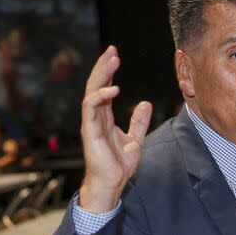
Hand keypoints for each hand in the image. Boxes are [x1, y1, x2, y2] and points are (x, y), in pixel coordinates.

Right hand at [79, 45, 151, 212]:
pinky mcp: (90, 130)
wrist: (111, 184)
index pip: (104, 88)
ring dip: (101, 75)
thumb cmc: (118, 166)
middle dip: (103, 66)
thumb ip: (139, 122)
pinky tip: (113, 88)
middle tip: (112, 50)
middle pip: (96, 85)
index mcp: (105, 118)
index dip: (109, 72)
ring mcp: (91, 123)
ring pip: (92, 91)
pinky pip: (91, 108)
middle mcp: (96, 117)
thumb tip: (145, 104)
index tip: (115, 55)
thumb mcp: (135, 140)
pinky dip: (100, 96)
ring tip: (112, 60)